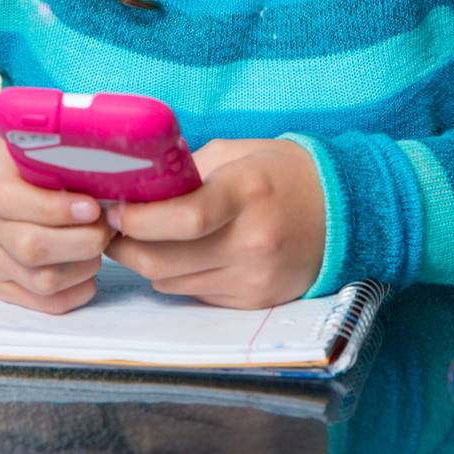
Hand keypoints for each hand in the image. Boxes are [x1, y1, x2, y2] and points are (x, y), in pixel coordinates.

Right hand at [0, 126, 116, 314]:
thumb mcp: (12, 141)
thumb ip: (47, 142)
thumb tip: (100, 138)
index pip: (14, 201)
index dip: (58, 208)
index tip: (92, 204)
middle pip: (32, 247)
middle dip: (83, 240)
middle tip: (107, 225)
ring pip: (40, 279)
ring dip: (83, 266)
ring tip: (99, 245)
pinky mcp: (2, 284)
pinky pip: (40, 303)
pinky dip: (73, 294)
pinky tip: (89, 273)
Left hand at [103, 138, 324, 308]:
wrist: (342, 210)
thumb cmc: (282, 172)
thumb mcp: (236, 153)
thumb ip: (187, 170)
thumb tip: (136, 189)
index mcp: (247, 192)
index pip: (185, 217)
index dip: (138, 219)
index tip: (114, 211)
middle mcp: (252, 240)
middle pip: (164, 261)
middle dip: (125, 247)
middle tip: (111, 229)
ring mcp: (254, 277)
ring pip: (171, 283)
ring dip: (149, 262)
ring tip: (148, 237)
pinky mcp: (255, 301)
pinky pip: (194, 294)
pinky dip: (179, 276)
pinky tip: (187, 253)